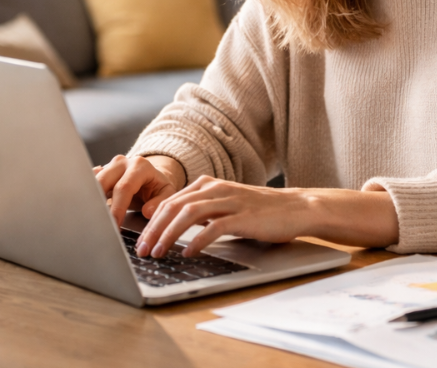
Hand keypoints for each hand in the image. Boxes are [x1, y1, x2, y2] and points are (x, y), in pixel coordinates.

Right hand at [93, 154, 185, 227]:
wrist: (149, 177)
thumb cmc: (157, 187)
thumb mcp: (166, 194)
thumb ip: (159, 203)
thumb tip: (146, 211)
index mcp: (140, 166)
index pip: (124, 188)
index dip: (117, 208)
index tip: (114, 225)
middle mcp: (122, 162)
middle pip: (102, 182)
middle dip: (98, 205)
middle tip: (98, 224)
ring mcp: (108, 166)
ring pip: (92, 182)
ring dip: (90, 200)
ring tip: (90, 218)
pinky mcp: (99, 172)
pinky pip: (88, 182)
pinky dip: (86, 196)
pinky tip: (85, 208)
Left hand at [136, 176, 317, 258]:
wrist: (296, 208)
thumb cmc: (260, 211)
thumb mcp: (224, 206)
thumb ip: (201, 212)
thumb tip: (172, 227)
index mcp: (207, 184)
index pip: (169, 201)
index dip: (151, 222)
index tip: (140, 241)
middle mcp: (215, 188)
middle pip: (173, 206)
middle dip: (153, 229)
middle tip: (142, 250)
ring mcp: (230, 200)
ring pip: (188, 214)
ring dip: (169, 235)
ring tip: (158, 253)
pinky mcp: (243, 216)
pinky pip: (214, 226)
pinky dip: (197, 240)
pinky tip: (188, 252)